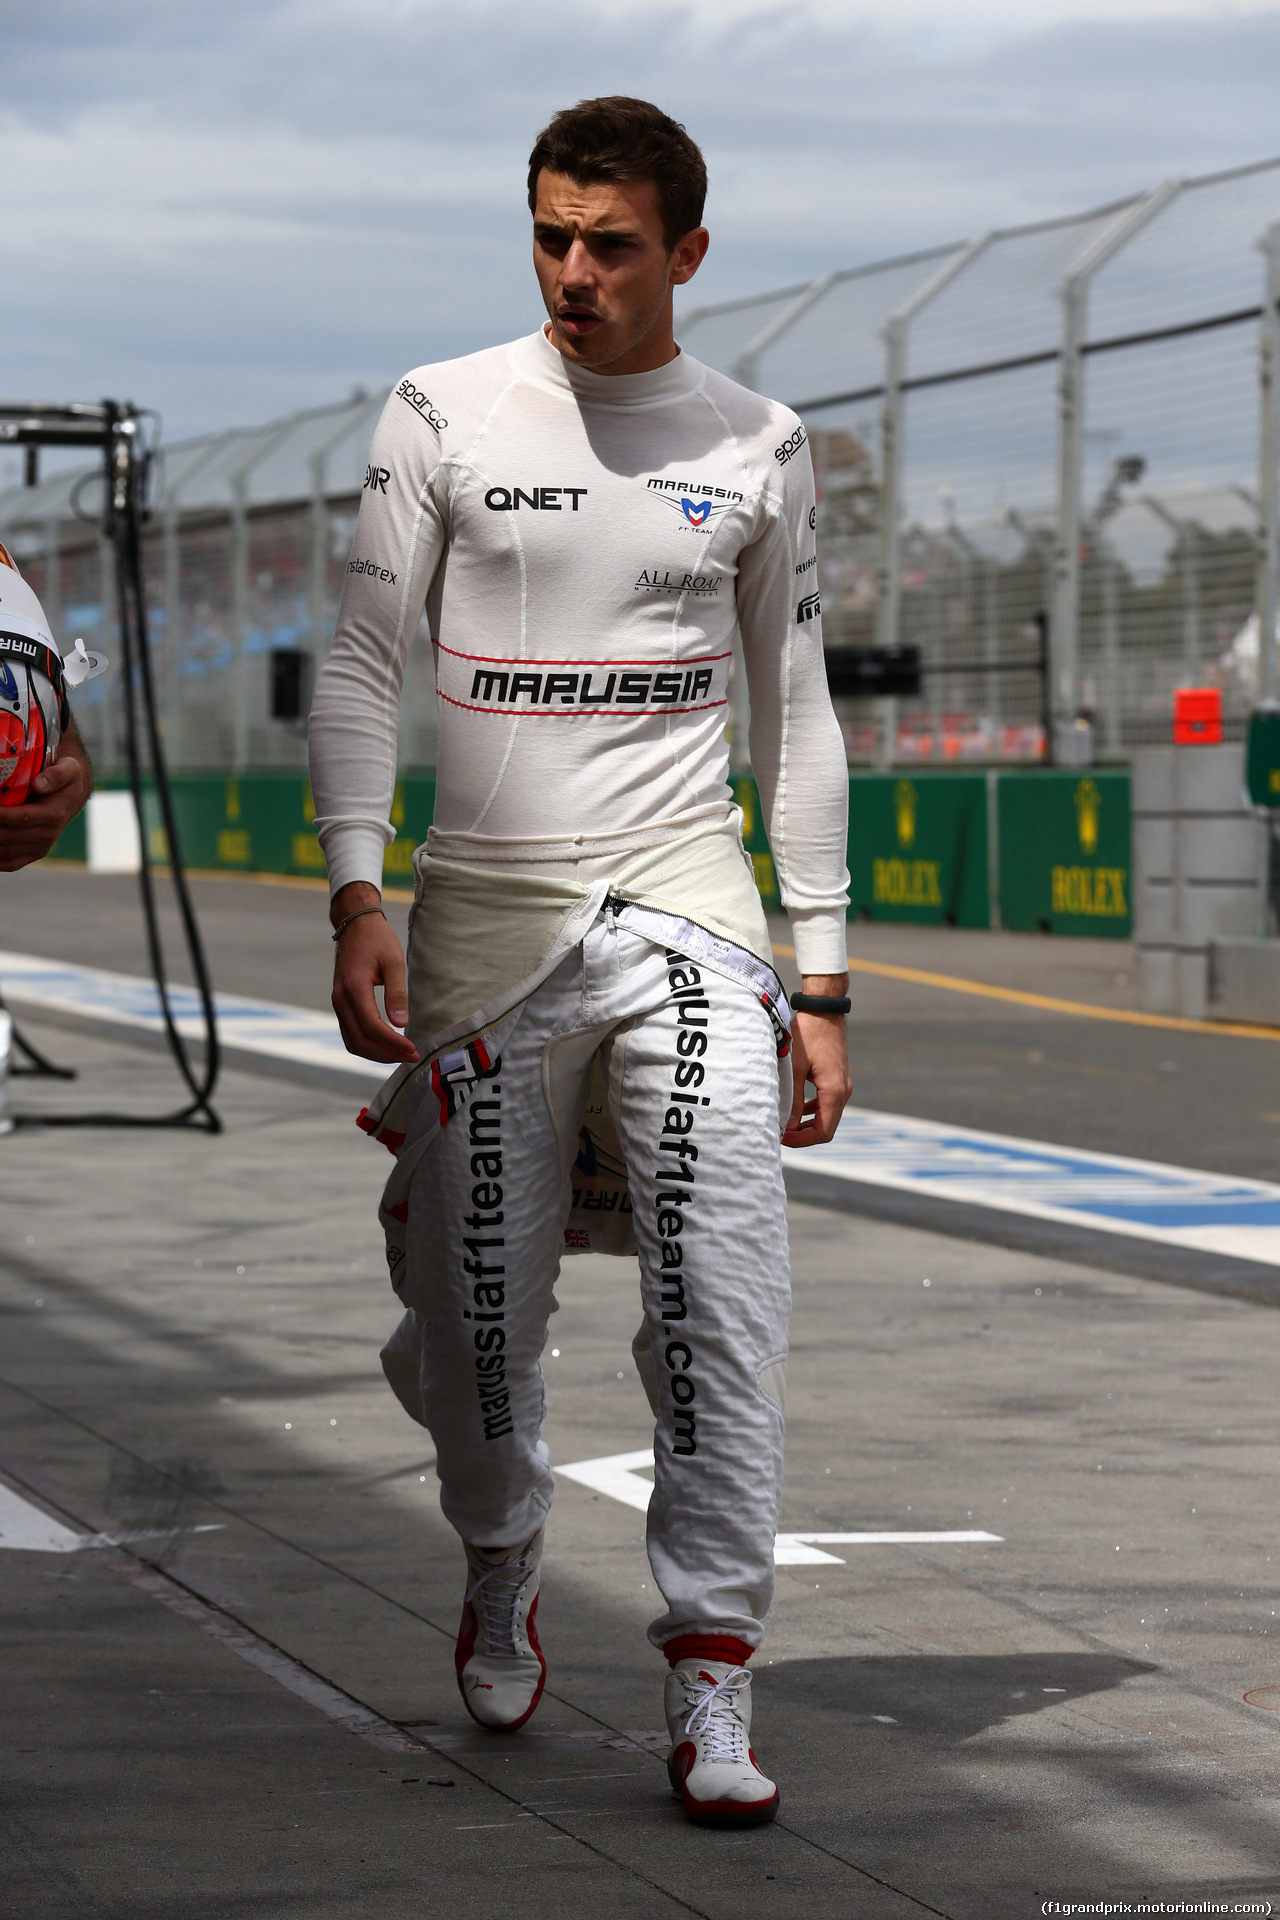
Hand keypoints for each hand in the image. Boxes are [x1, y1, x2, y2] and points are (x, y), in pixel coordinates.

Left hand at [0, 732, 90, 872]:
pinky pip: (12, 863)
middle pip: (9, 836)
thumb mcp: (69, 769)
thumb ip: (57, 775)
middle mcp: (48, 833)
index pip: (21, 818)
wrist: (72, 797)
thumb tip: (38, 784)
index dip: (0, 815)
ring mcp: (41, 845)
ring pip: (6, 850)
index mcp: (54, 814)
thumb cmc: (66, 780)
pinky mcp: (35, 853)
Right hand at [330, 881, 418, 1064]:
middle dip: (386, 1054)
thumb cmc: (377, 940)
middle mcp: (340, 999)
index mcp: (354, 987)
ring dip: (376, 1053)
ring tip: (401, 1054)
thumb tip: (401, 1023)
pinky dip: (368, 1044)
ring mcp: (338, 1003)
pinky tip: (387, 1045)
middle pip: (360, 1040)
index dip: (393, 1043)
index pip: (371, 1026)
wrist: (355, 925)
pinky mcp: (341, 1005)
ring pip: (353, 1041)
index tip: (413, 1049)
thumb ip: (397, 993)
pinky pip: (351, 1034)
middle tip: (412, 1056)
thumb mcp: (394, 962)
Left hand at [782, 972, 851, 1148]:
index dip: (802, 1140)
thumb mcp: (795, 1068)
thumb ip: (791, 1098)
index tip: (782, 1138)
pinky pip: (827, 1103)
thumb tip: (786, 1125)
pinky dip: (812, 1110)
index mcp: (834, 1091)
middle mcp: (843, 1091)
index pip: (823, 1131)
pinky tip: (796, 1108)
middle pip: (826, 1127)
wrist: (823, 1011)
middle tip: (780, 1133)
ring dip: (807, 1124)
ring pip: (827, 1116)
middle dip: (803, 1135)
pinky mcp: (838, 1079)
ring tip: (785, 1123)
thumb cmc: (808, 1035)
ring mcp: (842, 1085)